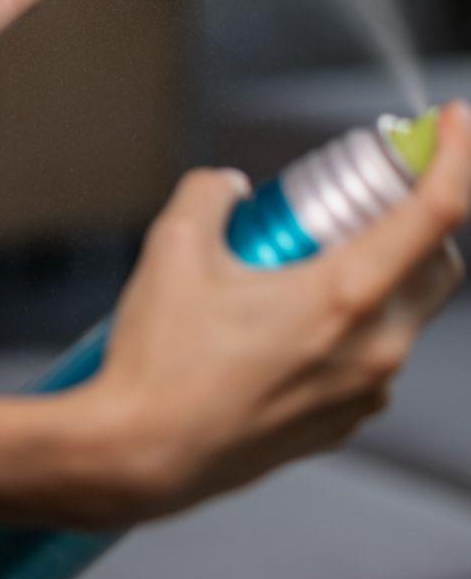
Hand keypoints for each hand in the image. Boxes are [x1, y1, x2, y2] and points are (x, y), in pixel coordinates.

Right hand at [81, 99, 470, 529]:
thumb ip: (213, 194)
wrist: (139, 456)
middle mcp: (373, 349)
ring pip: (406, 313)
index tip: (452, 122)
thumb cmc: (160, 360)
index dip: (455, 157)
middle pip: (439, 264)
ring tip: (306, 259)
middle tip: (368, 193)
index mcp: (342, 298)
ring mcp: (364, 393)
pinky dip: (352, 323)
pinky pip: (372, 357)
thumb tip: (235, 190)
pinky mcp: (344, 423)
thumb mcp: (174, 246)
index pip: (435, 214)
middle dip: (419, 217)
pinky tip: (286, 320)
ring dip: (380, 272)